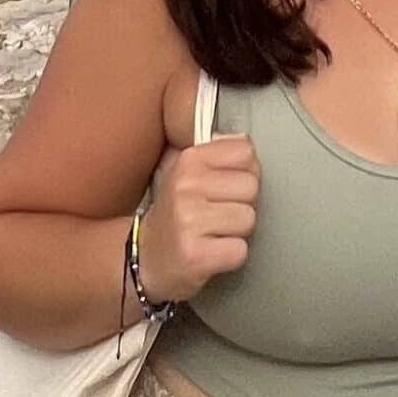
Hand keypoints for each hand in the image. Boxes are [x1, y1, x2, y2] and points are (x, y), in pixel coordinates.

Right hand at [138, 135, 259, 302]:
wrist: (146, 257)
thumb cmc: (177, 212)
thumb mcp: (188, 172)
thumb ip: (218, 151)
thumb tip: (245, 139)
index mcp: (188, 160)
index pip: (245, 153)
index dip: (243, 171)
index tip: (225, 186)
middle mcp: (185, 186)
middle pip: (251, 186)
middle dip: (242, 203)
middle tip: (218, 214)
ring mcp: (189, 221)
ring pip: (248, 218)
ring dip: (237, 230)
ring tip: (214, 232)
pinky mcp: (196, 256)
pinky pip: (240, 250)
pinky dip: (231, 255)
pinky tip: (212, 251)